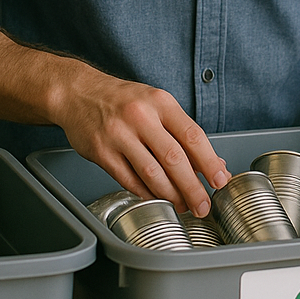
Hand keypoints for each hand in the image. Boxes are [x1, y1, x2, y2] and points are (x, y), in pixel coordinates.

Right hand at [56, 66, 230, 216]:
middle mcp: (141, 117)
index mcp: (160, 102)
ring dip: (171, 195)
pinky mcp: (102, 152)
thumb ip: (183, 131)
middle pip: (174, 158)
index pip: (192, 135)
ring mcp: (119, 135)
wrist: (79, 93)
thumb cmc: (123, 100)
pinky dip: (146, 193)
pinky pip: (129, 180)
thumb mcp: (157, 104)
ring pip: (152, 173)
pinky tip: (157, 198)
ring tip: (183, 205)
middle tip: (204, 205)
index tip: (220, 180)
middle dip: (192, 187)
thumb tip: (212, 162)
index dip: (209, 161)